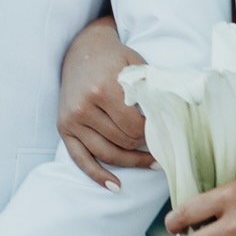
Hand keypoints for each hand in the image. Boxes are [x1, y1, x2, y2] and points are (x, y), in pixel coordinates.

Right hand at [58, 14, 152, 187]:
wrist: (82, 48)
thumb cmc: (115, 58)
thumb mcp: (137, 66)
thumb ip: (152, 90)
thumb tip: (173, 120)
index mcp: (102, 89)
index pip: (134, 127)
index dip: (152, 134)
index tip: (164, 132)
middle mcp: (83, 107)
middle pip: (122, 142)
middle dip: (144, 145)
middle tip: (161, 145)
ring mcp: (71, 120)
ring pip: (106, 154)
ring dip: (131, 163)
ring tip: (153, 164)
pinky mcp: (63, 128)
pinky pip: (80, 159)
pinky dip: (98, 175)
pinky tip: (116, 186)